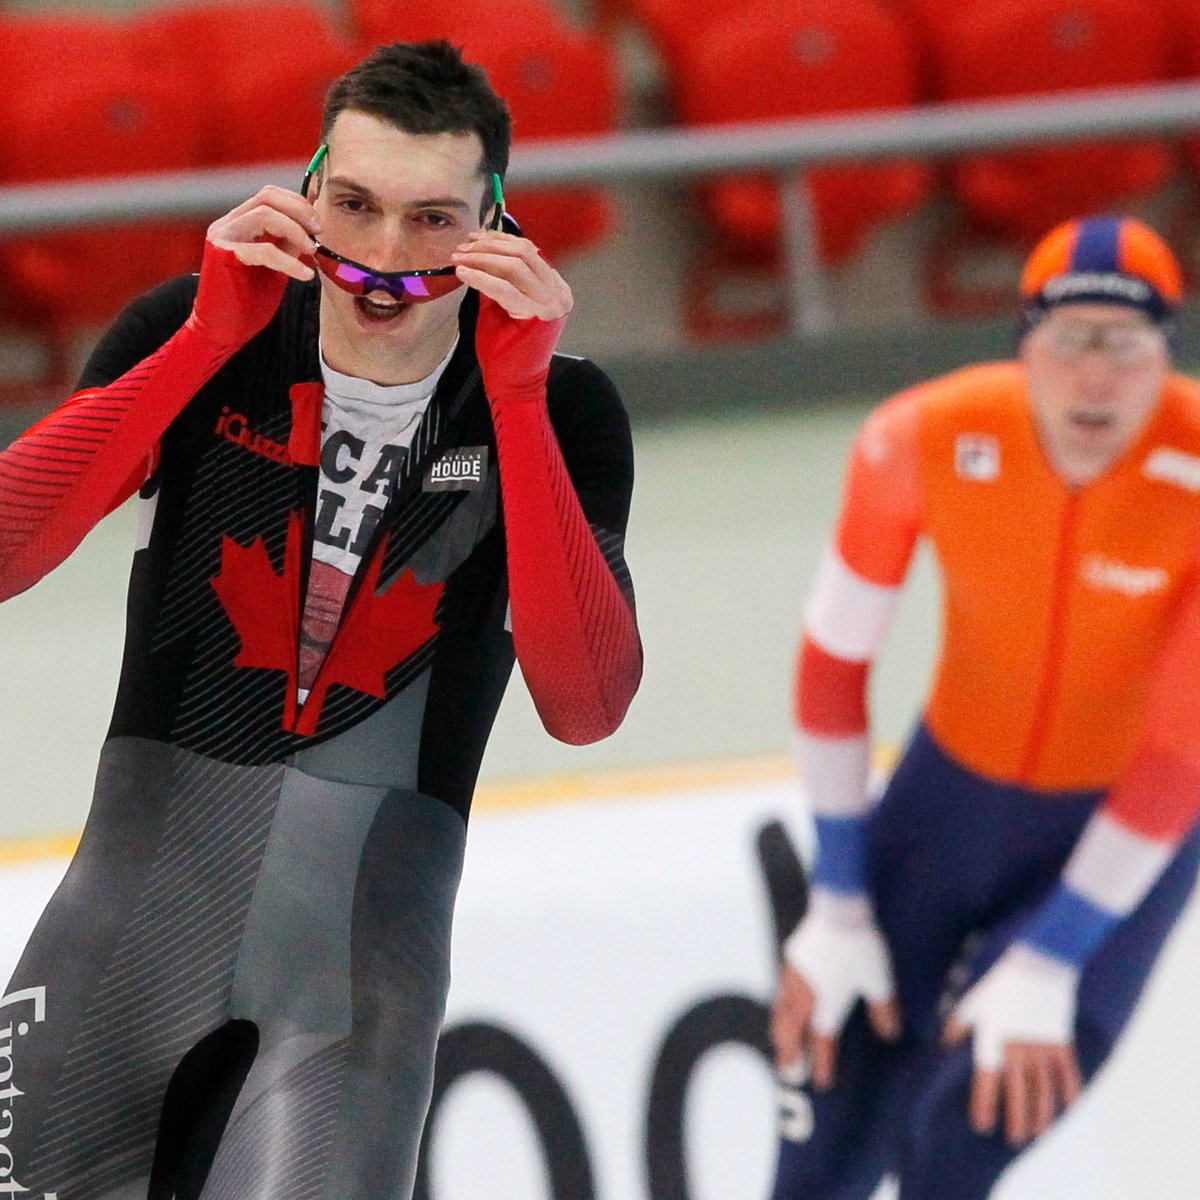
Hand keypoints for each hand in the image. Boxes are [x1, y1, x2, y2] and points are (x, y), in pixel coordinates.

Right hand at [187, 186, 320, 349]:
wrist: (222, 330)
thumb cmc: (247, 301)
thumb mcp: (275, 266)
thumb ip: (287, 244)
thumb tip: (311, 228)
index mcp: (240, 222)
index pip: (269, 195)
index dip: (297, 203)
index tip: (318, 224)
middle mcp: (228, 224)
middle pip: (266, 197)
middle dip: (299, 211)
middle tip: (319, 231)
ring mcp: (223, 237)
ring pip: (264, 215)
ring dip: (295, 230)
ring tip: (312, 251)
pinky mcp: (222, 256)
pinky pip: (264, 250)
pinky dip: (289, 261)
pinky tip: (305, 275)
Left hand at [455, 230, 572, 406]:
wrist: (515, 384)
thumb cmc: (508, 348)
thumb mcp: (504, 305)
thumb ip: (499, 279)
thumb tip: (478, 251)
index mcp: (555, 287)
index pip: (528, 251)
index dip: (498, 240)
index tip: (473, 239)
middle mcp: (558, 292)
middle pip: (523, 252)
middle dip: (488, 246)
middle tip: (462, 248)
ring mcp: (550, 304)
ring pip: (514, 265)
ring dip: (482, 258)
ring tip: (459, 259)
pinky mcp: (537, 316)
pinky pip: (504, 288)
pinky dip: (480, 277)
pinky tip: (463, 273)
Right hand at [773, 890, 899, 1087]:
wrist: (839, 908)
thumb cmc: (861, 946)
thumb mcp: (878, 980)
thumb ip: (882, 1009)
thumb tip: (889, 1034)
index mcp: (825, 1002)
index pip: (821, 1040)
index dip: (822, 1062)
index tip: (822, 1081)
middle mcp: (805, 992)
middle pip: (791, 1029)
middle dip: (790, 1051)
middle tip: (787, 1069)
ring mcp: (794, 973)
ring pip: (782, 1008)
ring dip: (781, 1028)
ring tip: (779, 1039)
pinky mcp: (793, 955)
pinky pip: (783, 988)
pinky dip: (782, 1003)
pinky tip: (785, 1000)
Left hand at [943, 944, 1082, 1144]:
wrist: (1039, 959)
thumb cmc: (999, 977)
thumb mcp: (971, 998)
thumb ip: (958, 1024)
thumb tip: (943, 1046)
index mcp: (994, 1039)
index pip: (986, 1081)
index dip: (983, 1105)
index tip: (981, 1125)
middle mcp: (1019, 1050)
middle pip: (1019, 1095)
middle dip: (1015, 1120)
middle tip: (1012, 1139)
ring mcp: (1045, 1048)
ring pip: (1045, 1092)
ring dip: (1040, 1115)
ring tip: (1035, 1132)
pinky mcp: (1062, 1041)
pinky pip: (1068, 1073)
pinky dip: (1069, 1091)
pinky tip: (1066, 1106)